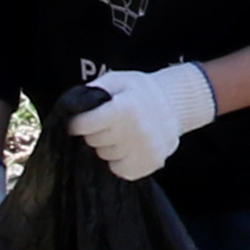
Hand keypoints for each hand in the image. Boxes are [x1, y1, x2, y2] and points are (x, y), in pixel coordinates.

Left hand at [66, 60, 222, 181]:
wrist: (176, 103)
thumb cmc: (142, 91)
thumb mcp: (118, 80)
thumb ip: (94, 90)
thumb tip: (73, 107)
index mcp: (125, 108)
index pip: (85, 125)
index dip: (79, 122)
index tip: (81, 121)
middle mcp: (136, 131)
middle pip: (94, 141)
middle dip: (95, 132)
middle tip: (108, 122)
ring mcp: (144, 150)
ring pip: (105, 156)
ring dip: (108, 146)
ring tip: (122, 133)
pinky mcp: (150, 164)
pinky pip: (120, 169)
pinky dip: (119, 161)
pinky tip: (128, 147)